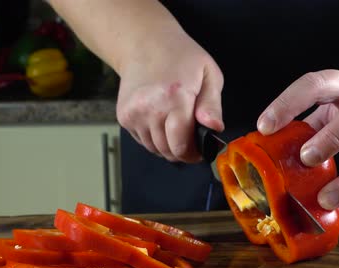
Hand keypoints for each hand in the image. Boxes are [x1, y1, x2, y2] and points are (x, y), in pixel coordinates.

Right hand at [116, 28, 223, 162]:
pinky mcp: (124, 116)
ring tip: (177, 129)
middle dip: (182, 152)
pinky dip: (154, 138)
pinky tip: (162, 122)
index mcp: (175, 98)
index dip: (193, 154)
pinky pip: (142, 141)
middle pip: (167, 150)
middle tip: (192, 143)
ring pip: (154, 149)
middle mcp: (150, 108)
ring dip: (168, 146)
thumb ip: (212, 105)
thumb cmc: (181, 57)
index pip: (181, 144)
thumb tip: (214, 128)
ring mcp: (134, 114)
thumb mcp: (209, 75)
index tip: (201, 151)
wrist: (144, 43)